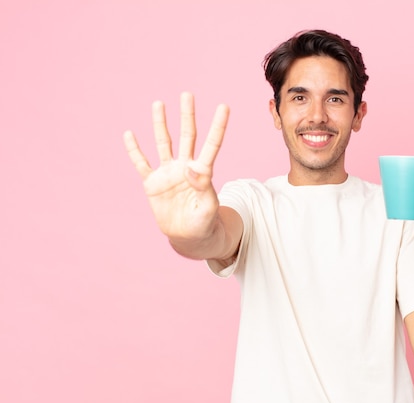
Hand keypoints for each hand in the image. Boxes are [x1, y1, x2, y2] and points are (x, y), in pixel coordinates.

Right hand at [124, 92, 229, 240]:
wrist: (188, 236)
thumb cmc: (204, 222)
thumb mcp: (208, 208)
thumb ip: (203, 188)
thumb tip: (191, 168)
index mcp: (202, 172)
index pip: (212, 144)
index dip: (218, 126)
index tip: (224, 107)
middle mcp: (185, 167)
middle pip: (187, 136)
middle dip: (187, 115)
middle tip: (187, 94)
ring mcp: (168, 173)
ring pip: (164, 143)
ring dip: (161, 123)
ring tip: (158, 103)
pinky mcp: (152, 183)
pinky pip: (141, 163)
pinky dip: (134, 150)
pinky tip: (129, 134)